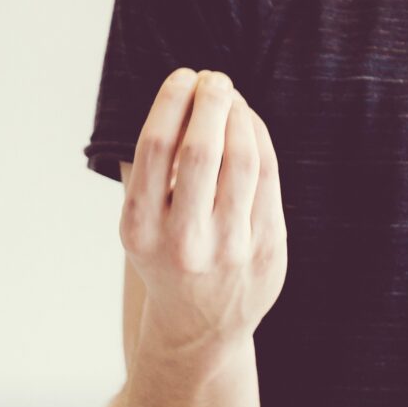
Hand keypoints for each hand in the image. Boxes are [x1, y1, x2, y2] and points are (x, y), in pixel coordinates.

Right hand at [121, 68, 287, 356]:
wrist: (198, 329)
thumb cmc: (165, 258)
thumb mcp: (138, 225)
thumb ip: (144, 171)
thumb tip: (171, 98)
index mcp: (140, 230)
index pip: (156, 146)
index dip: (172, 100)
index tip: (183, 77)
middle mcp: (184, 241)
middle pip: (201, 149)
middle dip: (210, 100)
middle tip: (214, 78)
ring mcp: (230, 248)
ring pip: (242, 160)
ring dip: (239, 115)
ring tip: (232, 97)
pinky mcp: (267, 249)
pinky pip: (268, 179)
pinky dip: (260, 140)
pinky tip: (250, 124)